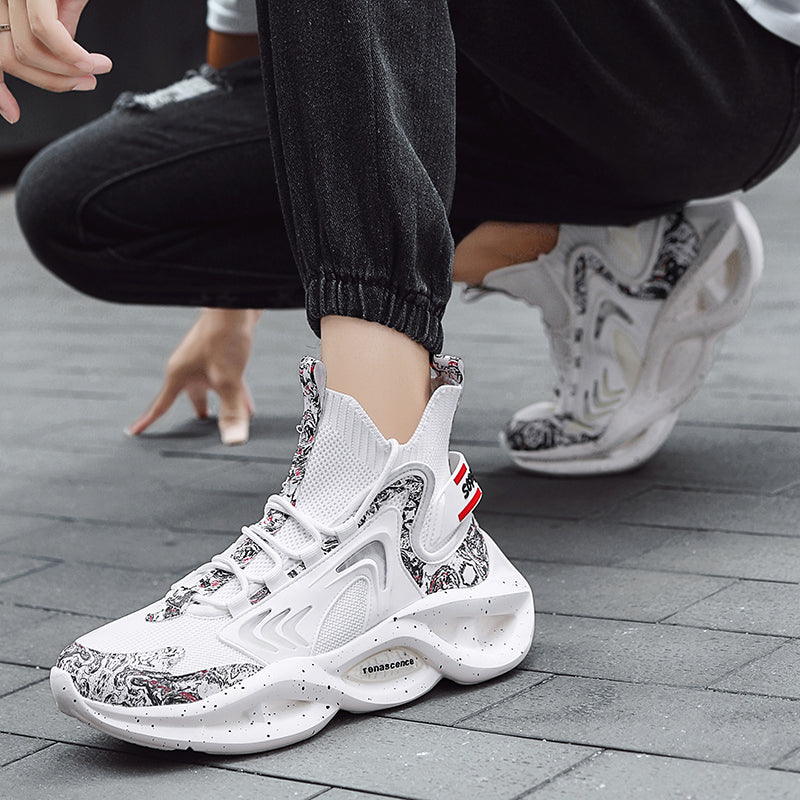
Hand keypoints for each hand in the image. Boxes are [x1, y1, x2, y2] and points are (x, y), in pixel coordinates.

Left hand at [0, 0, 111, 122]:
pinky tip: (91, 61)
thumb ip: (60, 29)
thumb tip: (65, 58)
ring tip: (98, 67)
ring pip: (28, 52)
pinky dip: (70, 55)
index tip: (13, 114)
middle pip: (12, 60)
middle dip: (52, 83)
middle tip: (88, 83)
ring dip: (68, 71)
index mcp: (7, 6)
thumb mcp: (67, 2)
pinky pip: (46, 33)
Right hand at [126, 309, 260, 445]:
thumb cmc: (224, 335)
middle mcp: (188, 367)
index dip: (147, 421)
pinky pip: (225, 379)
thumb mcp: (229, 380)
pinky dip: (234, 392)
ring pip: (212, 389)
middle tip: (199, 429)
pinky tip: (247, 400)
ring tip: (232, 417)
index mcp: (179, 374)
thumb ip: (232, 410)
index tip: (133, 433)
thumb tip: (232, 440)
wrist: (236, 303)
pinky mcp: (221, 352)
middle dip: (198, 412)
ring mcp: (205, 359)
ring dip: (222, 403)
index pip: (161, 405)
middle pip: (190, 397)